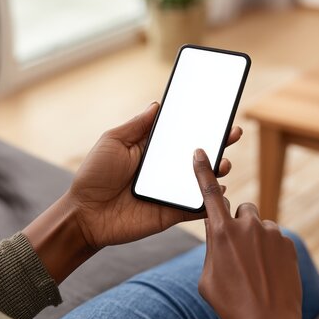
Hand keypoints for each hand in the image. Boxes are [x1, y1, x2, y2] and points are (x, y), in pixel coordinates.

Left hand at [23, 103, 241, 283]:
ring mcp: (171, 190)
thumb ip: (137, 125)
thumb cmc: (94, 176)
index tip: (218, 113)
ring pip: (202, 179)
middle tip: (233, 133)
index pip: (182, 134)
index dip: (199, 124)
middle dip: (218, 143)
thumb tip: (157, 103)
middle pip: (198, 155)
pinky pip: (197, 207)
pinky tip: (221, 192)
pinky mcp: (173, 212)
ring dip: (218, 170)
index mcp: (153, 150)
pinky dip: (211, 202)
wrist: (86, 215)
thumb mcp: (113, 142)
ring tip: (224, 163)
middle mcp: (166, 168)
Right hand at [193, 149, 302, 318]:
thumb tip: (218, 230)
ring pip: (259, 226)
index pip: (209, 193)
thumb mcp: (207, 276)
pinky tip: (269, 272)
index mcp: (222, 233)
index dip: (203, 171)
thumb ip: (212, 246)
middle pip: (241, 209)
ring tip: (256, 268)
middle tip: (238, 251)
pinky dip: (270, 250)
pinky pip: (274, 238)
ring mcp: (271, 234)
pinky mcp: (288, 243)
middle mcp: (247, 227)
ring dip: (255, 239)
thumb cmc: (231, 303)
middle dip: (238, 224)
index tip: (201, 152)